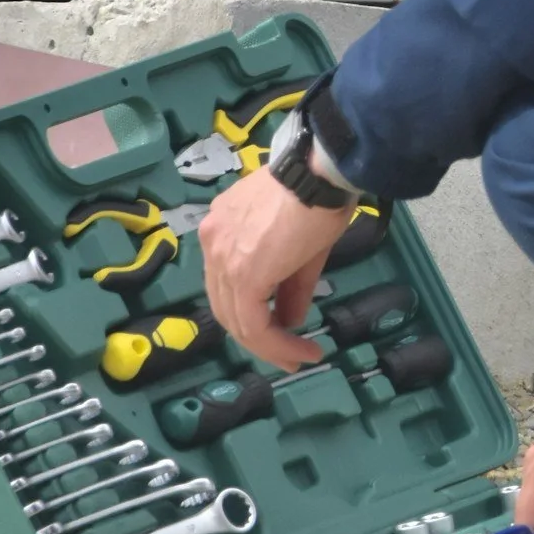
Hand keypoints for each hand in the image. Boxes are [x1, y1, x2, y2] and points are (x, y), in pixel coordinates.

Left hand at [196, 169, 351, 370]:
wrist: (320, 175)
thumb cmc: (317, 195)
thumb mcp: (302, 246)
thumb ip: (291, 287)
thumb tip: (291, 321)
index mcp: (222, 229)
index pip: (229, 283)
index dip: (253, 312)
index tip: (283, 329)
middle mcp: (212, 243)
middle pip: (227, 305)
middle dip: (258, 336)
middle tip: (288, 354)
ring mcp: (222, 259)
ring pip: (237, 320)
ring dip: (269, 345)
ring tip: (297, 357)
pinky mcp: (241, 276)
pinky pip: (252, 323)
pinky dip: (274, 344)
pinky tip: (297, 351)